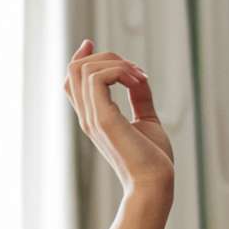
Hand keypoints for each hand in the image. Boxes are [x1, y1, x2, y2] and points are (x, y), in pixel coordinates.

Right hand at [64, 40, 171, 199]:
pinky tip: (138, 81)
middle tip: (137, 71)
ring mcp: (92, 117)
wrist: (155, 184)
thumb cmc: (154, 160)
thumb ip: (140, 97)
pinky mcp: (102, 119)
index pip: (72, 81)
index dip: (79, 58)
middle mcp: (88, 116)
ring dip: (116, 63)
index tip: (92, 43)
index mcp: (94, 117)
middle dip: (106, 57)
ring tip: (140, 78)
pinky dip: (118, 71)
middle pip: (75, 69)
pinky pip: (96, 78)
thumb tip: (138, 77)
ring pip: (83, 68)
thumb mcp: (147, 120)